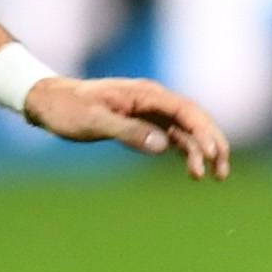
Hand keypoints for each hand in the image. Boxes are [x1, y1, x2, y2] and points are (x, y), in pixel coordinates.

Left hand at [23, 76, 232, 180]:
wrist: (49, 101)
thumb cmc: (68, 110)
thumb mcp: (95, 122)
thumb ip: (129, 133)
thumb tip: (164, 146)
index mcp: (144, 94)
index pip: (185, 110)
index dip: (203, 132)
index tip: (214, 155)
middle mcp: (152, 100)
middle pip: (193, 118)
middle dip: (212, 142)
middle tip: (222, 171)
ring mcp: (149, 111)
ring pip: (186, 129)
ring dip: (202, 150)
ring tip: (213, 177)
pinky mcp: (143, 123)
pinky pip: (173, 136)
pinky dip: (186, 151)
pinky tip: (192, 169)